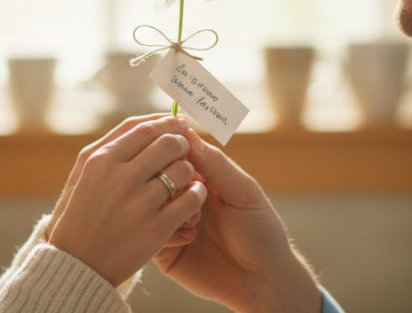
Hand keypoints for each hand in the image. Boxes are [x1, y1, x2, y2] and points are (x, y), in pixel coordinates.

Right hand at [47, 115, 207, 286]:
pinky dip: (196, 195)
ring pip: (181, 170)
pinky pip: (190, 200)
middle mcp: (118, 178)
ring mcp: (137, 204)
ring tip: (186, 179)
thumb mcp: (84, 180)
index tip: (179, 122)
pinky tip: (193, 199)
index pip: (142, 129)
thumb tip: (149, 124)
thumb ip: (112, 150)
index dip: (165, 122)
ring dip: (190, 171)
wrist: (76, 270)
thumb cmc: (81, 219)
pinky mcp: (154, 230)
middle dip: (181, 144)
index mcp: (100, 161)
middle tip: (184, 151)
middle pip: (166, 144)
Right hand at [153, 129, 321, 312]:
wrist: (262, 280)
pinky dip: (167, 231)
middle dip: (170, 181)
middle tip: (192, 193)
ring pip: (149, 204)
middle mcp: (181, 197)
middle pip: (156, 176)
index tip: (177, 154)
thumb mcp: (242, 191)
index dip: (172, 149)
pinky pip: (149, 233)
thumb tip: (186, 131)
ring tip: (197, 220)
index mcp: (200, 178)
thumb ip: (215, 163)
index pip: (173, 152)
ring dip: (171, 207)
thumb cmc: (260, 230)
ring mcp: (170, 223)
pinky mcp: (163, 250)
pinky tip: (191, 238)